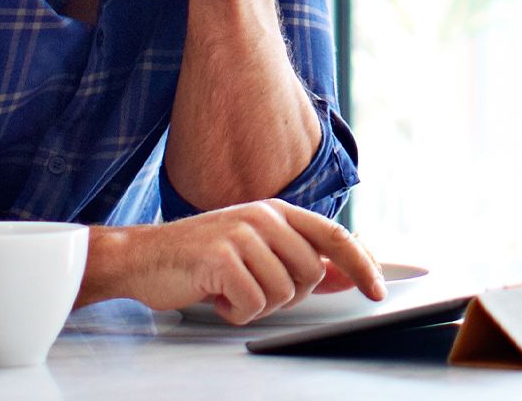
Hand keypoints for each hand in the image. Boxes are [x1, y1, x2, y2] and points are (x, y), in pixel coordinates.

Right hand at [80, 200, 385, 324]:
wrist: (142, 257)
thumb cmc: (198, 259)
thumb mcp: (255, 252)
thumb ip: (299, 260)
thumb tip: (346, 275)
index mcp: (275, 211)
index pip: (334, 235)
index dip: (362, 264)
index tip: (379, 289)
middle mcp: (263, 216)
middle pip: (311, 274)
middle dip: (287, 294)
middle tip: (253, 288)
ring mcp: (242, 234)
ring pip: (283, 293)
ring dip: (257, 304)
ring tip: (229, 289)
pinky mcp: (221, 256)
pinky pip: (252, 303)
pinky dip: (235, 312)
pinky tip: (216, 295)